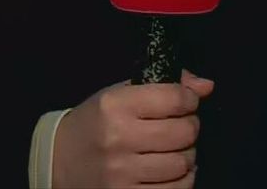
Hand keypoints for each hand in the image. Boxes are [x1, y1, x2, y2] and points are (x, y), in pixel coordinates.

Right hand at [52, 69, 213, 188]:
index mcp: (115, 105)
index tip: (186, 103)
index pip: (175, 98)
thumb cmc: (95, 123)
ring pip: (182, 164)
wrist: (59, 161)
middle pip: (183, 132)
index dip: (190, 100)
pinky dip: (181, 180)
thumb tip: (207, 86)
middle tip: (181, 127)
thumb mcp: (119, 94)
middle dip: (190, 127)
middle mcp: (118, 138)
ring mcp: (121, 172)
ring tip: (175, 150)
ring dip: (187, 156)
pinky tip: (171, 172)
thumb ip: (163, 86)